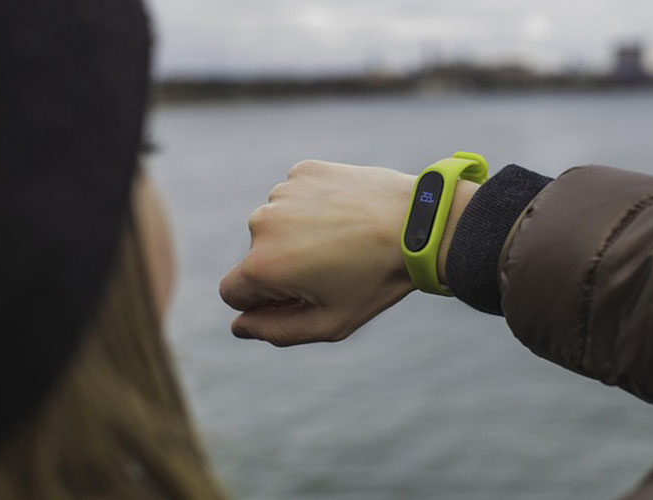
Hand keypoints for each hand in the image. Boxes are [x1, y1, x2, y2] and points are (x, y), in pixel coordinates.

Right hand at [220, 160, 416, 345]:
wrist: (419, 223)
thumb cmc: (375, 280)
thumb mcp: (329, 322)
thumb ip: (276, 331)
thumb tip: (239, 326)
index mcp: (262, 266)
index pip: (233, 292)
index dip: (263, 302)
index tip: (300, 296)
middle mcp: (261, 224)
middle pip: (255, 257)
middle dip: (283, 266)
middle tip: (333, 268)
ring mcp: (281, 193)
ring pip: (276, 224)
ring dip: (298, 234)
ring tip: (343, 239)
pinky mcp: (303, 171)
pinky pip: (295, 197)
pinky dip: (312, 207)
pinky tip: (345, 214)